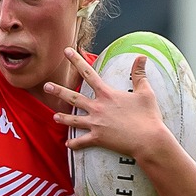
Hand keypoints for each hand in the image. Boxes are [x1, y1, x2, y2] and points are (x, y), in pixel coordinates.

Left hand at [45, 48, 176, 163]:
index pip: (88, 73)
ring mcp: (96, 124)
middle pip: (74, 97)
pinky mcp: (98, 139)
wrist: (148, 140)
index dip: (77, 60)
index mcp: (107, 94)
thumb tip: (142, 56)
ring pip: (74, 120)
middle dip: (58, 91)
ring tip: (54, 116)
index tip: (67, 51)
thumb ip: (139, 74)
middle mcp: (98, 108)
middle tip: (46, 86)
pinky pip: (81, 142)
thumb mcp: (146, 92)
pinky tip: (67, 144)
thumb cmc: (148, 117)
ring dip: (62, 118)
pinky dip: (74, 144)